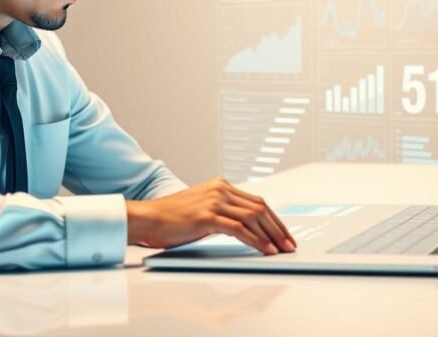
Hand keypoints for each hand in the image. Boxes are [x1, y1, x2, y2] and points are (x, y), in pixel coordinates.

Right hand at [126, 177, 296, 254]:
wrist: (147, 218)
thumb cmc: (171, 219)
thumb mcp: (202, 210)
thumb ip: (223, 212)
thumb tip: (246, 227)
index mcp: (220, 186)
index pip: (257, 201)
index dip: (275, 219)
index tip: (285, 234)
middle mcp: (220, 189)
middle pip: (260, 208)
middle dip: (278, 228)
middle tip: (290, 245)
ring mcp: (214, 201)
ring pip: (253, 217)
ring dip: (271, 236)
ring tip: (281, 250)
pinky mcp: (207, 216)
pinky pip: (239, 229)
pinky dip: (256, 240)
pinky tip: (265, 250)